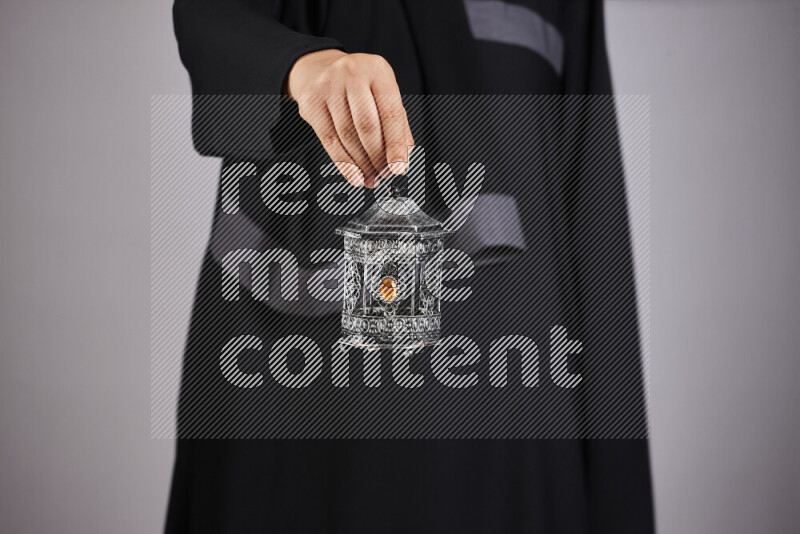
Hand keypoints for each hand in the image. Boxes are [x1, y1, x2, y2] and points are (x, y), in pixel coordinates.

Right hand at [286, 49, 413, 187]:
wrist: (318, 68)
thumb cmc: (358, 85)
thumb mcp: (382, 94)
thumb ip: (397, 124)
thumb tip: (403, 159)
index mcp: (378, 70)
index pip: (391, 113)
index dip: (396, 144)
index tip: (399, 167)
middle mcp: (352, 73)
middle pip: (367, 126)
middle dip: (377, 157)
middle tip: (383, 174)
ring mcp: (328, 85)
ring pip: (347, 136)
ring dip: (361, 164)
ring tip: (370, 177)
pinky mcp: (311, 101)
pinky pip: (329, 139)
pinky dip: (344, 163)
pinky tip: (353, 174)